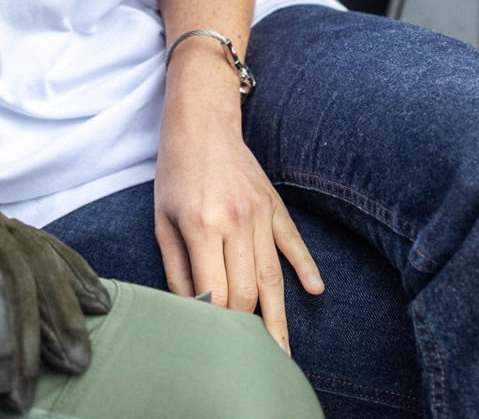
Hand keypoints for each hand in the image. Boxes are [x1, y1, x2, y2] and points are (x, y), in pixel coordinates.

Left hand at [0, 150, 110, 411]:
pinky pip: (49, 248)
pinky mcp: (5, 228)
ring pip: (43, 262)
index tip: (3, 390)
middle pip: (20, 277)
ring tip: (76, 361)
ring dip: (63, 312)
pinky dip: (74, 273)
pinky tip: (96, 301)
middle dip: (32, 340)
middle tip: (29, 397)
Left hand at [154, 111, 322, 353]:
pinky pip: (293, 241)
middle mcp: (235, 221)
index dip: (216, 321)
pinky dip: (305, 267)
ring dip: (278, 317)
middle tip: (244, 352)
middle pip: (248, 290)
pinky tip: (314, 290)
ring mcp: (259, 213)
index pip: (217, 291)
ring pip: (273, 276)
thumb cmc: (176, 174)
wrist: (201, 125)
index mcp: (202, 227)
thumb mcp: (163, 221)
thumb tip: (191, 312)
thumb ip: (176, 270)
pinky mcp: (273, 205)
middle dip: (245, 325)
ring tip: (282, 352)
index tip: (213, 341)